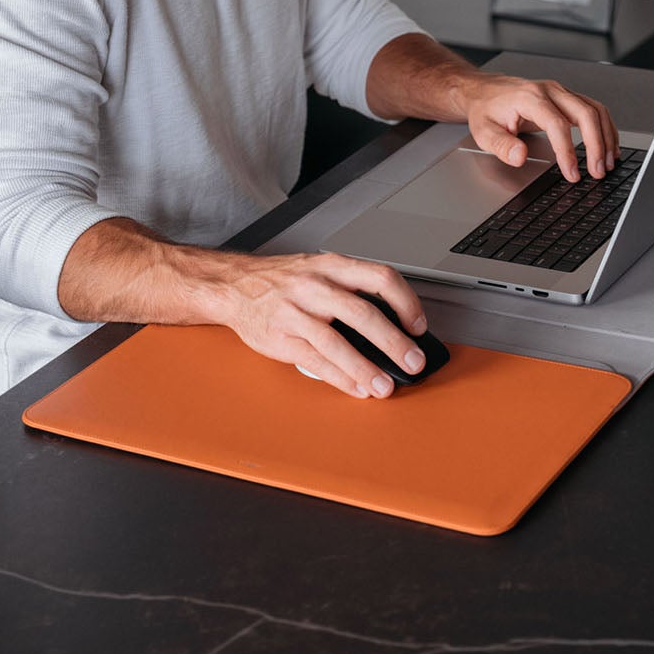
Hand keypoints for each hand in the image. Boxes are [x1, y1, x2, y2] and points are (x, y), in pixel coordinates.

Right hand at [218, 251, 428, 399]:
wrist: (235, 285)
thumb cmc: (284, 281)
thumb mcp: (320, 271)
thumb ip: (352, 290)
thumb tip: (394, 323)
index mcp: (332, 266)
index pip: (380, 278)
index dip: (406, 302)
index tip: (418, 325)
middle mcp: (316, 286)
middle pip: (364, 314)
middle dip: (394, 342)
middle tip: (413, 362)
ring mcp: (297, 312)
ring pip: (338, 342)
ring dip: (367, 368)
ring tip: (385, 386)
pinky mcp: (281, 338)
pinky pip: (316, 361)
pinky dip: (341, 378)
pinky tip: (357, 387)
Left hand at [457, 74, 619, 183]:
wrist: (484, 91)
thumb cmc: (485, 110)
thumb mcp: (484, 131)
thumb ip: (502, 145)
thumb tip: (520, 157)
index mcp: (530, 97)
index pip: (558, 124)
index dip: (568, 151)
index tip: (572, 173)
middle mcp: (550, 91)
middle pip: (585, 113)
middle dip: (596, 144)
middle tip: (598, 171)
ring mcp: (560, 92)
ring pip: (595, 110)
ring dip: (606, 136)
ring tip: (607, 162)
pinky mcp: (566, 98)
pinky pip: (593, 110)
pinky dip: (605, 128)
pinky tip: (608, 146)